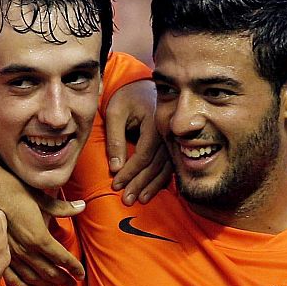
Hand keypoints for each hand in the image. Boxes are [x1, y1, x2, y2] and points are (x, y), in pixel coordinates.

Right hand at [3, 193, 86, 285]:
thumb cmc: (12, 190)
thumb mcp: (40, 198)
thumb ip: (61, 207)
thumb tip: (82, 205)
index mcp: (38, 236)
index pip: (61, 257)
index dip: (73, 267)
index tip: (81, 274)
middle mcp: (26, 249)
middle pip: (49, 271)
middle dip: (63, 279)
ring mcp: (12, 254)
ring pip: (32, 276)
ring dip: (46, 284)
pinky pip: (12, 277)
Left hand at [104, 79, 169, 203]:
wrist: (140, 85)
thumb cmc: (125, 97)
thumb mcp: (115, 113)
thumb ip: (115, 139)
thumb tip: (115, 168)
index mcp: (154, 121)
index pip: (144, 154)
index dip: (130, 172)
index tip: (116, 184)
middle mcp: (167, 132)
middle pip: (155, 164)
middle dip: (140, 183)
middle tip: (127, 199)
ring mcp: (171, 138)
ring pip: (164, 168)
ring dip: (152, 185)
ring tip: (140, 199)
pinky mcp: (170, 143)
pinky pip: (168, 165)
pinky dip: (160, 179)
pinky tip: (152, 190)